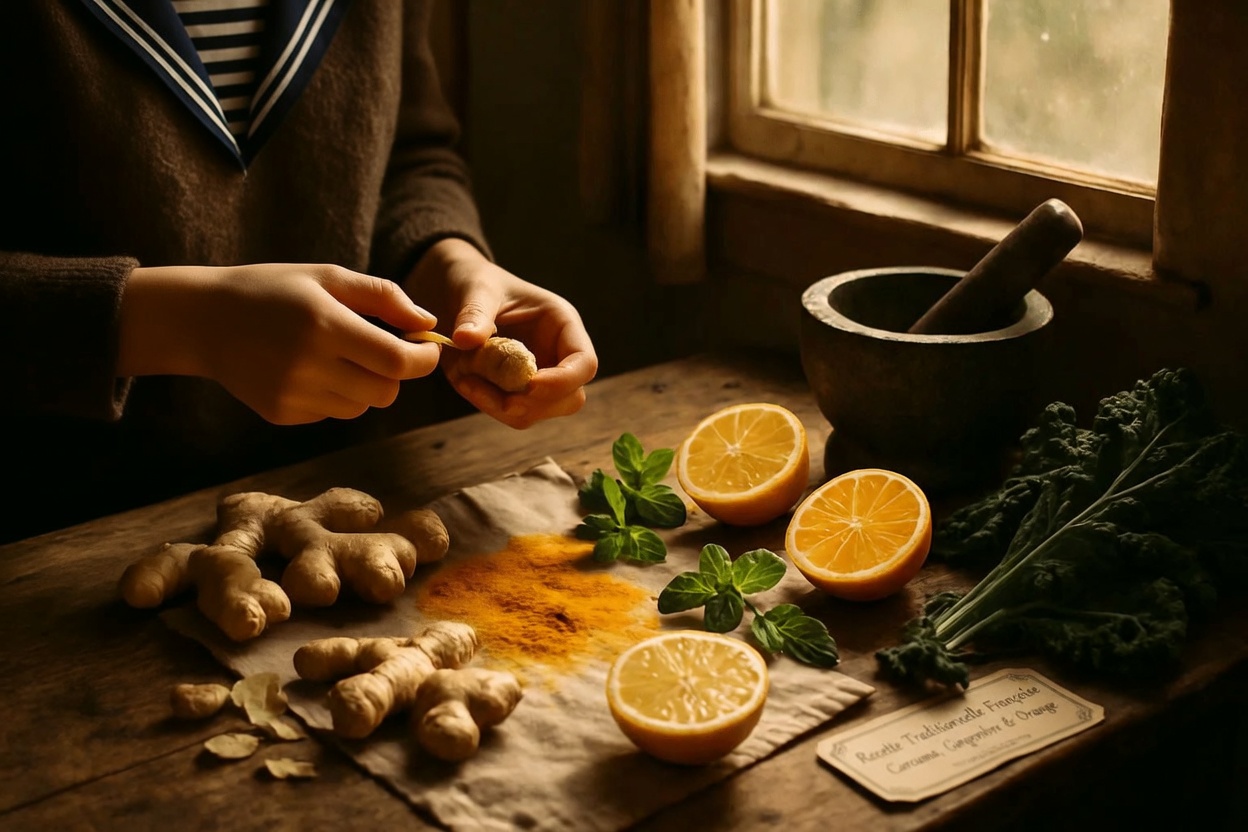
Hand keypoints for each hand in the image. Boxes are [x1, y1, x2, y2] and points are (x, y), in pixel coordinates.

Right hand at [118, 263, 441, 423]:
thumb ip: (384, 297)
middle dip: (397, 374)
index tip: (427, 347)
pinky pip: (332, 413)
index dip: (424, 359)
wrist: (203, 318)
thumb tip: (428, 324)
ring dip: (366, 385)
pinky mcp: (281, 414)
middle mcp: (308, 366)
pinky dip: (335, 395)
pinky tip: (309, 369)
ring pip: (362, 407)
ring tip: (340, 355)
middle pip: (386, 392)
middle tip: (387, 350)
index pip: (398, 361)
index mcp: (325, 325)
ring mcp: (292, 395)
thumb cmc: (274, 290)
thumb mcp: (328, 277)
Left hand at [404, 239, 597, 427]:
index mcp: (562, 325)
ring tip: (468, 382)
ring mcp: (538, 376)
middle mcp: (557, 355)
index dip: (564, 381)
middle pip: (571, 397)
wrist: (455, 293)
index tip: (529, 385)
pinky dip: (490, 406)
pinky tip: (466, 383)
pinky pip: (513, 412)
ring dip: (506, 408)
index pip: (584, 363)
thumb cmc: (476, 282)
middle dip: (537, 403)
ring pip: (540, 411)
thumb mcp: (476, 289)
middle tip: (502, 398)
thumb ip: (475, 313)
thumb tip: (465, 339)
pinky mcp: (515, 391)